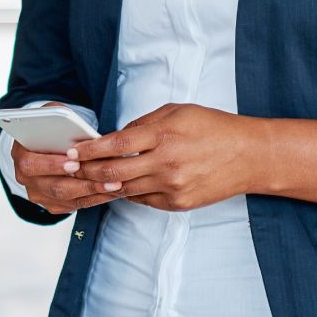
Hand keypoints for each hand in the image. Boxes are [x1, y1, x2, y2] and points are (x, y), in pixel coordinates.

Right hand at [10, 102, 123, 214]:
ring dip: (92, 192)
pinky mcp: (53, 204)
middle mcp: (25, 178)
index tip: (74, 161)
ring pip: (66, 198)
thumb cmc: (50, 127)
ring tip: (114, 184)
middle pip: (53, 186)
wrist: (46, 144)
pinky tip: (111, 190)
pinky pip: (75, 205)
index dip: (52, 164)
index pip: (31, 164)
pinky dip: (94, 198)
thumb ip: (57, 116)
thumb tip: (73, 123)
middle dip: (81, 182)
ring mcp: (38, 193)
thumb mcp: (51, 114)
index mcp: (20, 155)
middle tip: (104, 177)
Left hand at [67, 103, 270, 211]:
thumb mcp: (177, 112)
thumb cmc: (213, 128)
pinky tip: (119, 184)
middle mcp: (166, 164)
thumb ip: (143, 123)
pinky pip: (143, 199)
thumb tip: (115, 135)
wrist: (248, 157)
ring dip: (103, 184)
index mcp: (164, 135)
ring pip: (125, 189)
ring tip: (86, 179)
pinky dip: (129, 192)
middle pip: (113, 172)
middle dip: (86, 170)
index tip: (71, 150)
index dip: (89, 149)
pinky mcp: (177, 204)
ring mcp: (172, 187)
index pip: (116, 144)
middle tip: (68, 169)